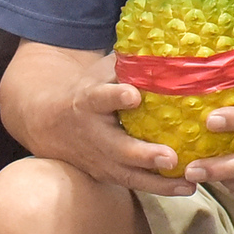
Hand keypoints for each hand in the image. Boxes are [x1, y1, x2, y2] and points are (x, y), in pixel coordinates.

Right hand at [0, 41, 194, 197]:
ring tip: (187, 184)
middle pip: (117, 147)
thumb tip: (170, 46)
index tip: (133, 95)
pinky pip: (132, 183)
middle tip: (170, 157)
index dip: (115, 97)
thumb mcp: (100, 72)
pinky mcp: (105, 174)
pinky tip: (186, 188)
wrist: (46, 120)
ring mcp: (98, 159)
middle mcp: (92, 134)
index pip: (100, 98)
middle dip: (143, 154)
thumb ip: (128, 64)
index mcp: (88, 102)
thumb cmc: (86, 89)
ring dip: (158, 182)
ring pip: (127, 174)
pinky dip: (158, 187)